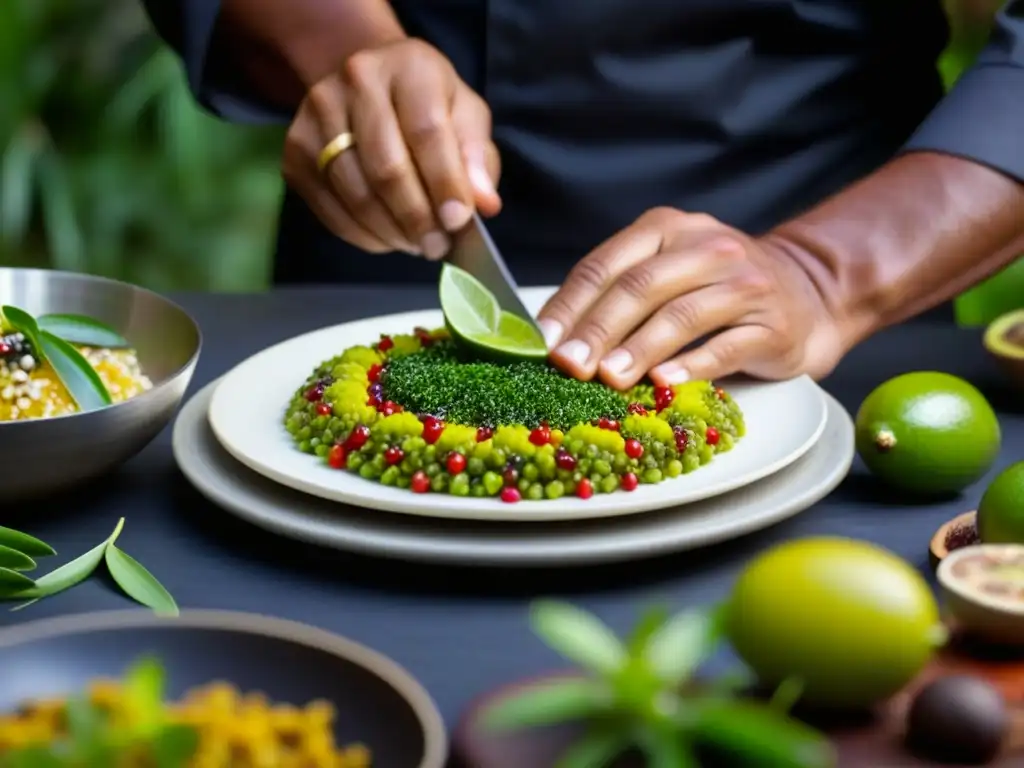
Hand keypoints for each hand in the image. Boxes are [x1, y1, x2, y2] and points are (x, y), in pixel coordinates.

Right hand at [282, 39, 501, 258]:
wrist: (366, 82)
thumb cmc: (426, 103)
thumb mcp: (465, 115)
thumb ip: (477, 158)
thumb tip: (484, 205)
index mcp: (409, 66)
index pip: (426, 131)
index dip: (444, 182)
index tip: (458, 221)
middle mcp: (356, 82)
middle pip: (386, 167)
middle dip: (417, 218)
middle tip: (437, 246)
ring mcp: (316, 116)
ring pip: (355, 194)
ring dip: (391, 232)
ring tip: (417, 245)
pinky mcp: (294, 152)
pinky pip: (331, 210)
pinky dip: (364, 235)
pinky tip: (388, 238)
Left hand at [537, 208, 851, 388]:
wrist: (809, 291)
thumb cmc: (718, 289)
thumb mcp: (667, 273)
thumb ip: (617, 295)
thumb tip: (556, 341)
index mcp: (666, 229)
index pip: (606, 265)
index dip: (570, 305)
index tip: (542, 344)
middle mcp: (705, 247)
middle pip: (640, 287)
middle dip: (599, 328)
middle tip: (570, 365)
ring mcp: (744, 282)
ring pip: (682, 314)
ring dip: (640, 348)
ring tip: (610, 379)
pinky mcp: (773, 322)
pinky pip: (727, 345)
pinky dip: (693, 365)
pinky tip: (665, 383)